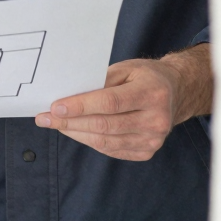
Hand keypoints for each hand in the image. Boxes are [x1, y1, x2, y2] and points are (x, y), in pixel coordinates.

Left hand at [35, 45, 210, 161]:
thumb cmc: (146, 76)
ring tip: (55, 125)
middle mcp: (156, 119)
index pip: (110, 103)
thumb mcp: (126, 68)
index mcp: (152, 93)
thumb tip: (68, 95)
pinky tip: (75, 132)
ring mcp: (153, 139)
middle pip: (105, 125)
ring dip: (76, 134)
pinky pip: (111, 150)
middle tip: (45, 118)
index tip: (55, 107)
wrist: (176, 92)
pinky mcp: (147, 151)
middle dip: (70, 122)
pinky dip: (90, 141)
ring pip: (105, 141)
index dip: (81, 106)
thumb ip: (100, 81)